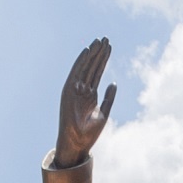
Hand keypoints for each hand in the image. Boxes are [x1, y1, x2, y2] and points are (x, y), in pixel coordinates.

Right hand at [56, 37, 116, 169]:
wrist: (78, 142)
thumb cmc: (89, 133)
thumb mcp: (104, 114)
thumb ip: (108, 98)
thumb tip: (113, 83)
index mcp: (90, 95)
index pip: (97, 72)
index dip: (104, 60)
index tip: (110, 47)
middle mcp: (82, 90)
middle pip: (92, 66)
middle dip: (99, 53)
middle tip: (106, 39)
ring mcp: (75, 89)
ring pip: (85, 67)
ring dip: (92, 53)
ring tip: (100, 41)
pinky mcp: (69, 90)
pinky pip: (76, 72)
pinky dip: (81, 61)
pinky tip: (88, 50)